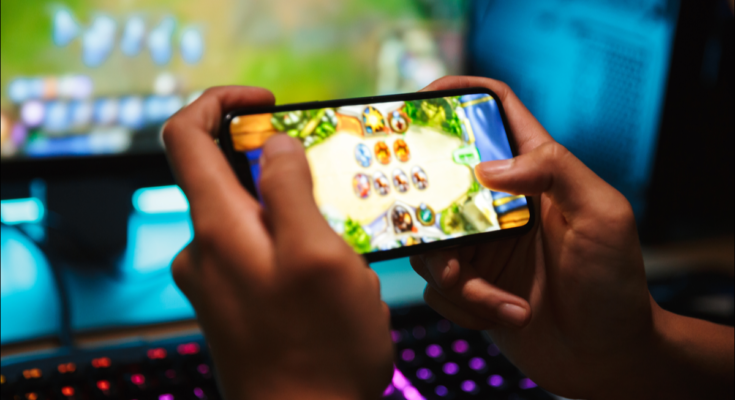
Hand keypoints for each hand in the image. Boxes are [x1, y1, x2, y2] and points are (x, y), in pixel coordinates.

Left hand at [163, 87, 393, 399]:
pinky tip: (332, 276)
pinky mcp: (235, 301)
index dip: (222, 101)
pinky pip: (262, 251)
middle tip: (332, 187)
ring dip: (298, 212)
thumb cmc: (320, 349)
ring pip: (254, 215)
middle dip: (282, 167)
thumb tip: (272, 144)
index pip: (186, 134)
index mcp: (217, 227)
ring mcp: (217, 278)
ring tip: (344, 246)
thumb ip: (288, 189)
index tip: (270, 103)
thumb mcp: (319, 255)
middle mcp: (205, 248)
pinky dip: (295, 245)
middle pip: (227, 173)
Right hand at [411, 76, 733, 398]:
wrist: (607, 357)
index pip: (495, 113)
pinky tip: (508, 315)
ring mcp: (481, 246)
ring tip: (499, 300)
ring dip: (459, 278)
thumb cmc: (615, 284)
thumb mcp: (603, 215)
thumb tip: (488, 165)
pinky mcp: (470, 285)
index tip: (421, 100)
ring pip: (432, 243)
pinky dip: (467, 305)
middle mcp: (500, 205)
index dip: (459, 94)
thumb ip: (555, 171)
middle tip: (440, 236)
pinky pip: (439, 288)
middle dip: (430, 210)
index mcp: (535, 173)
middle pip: (441, 180)